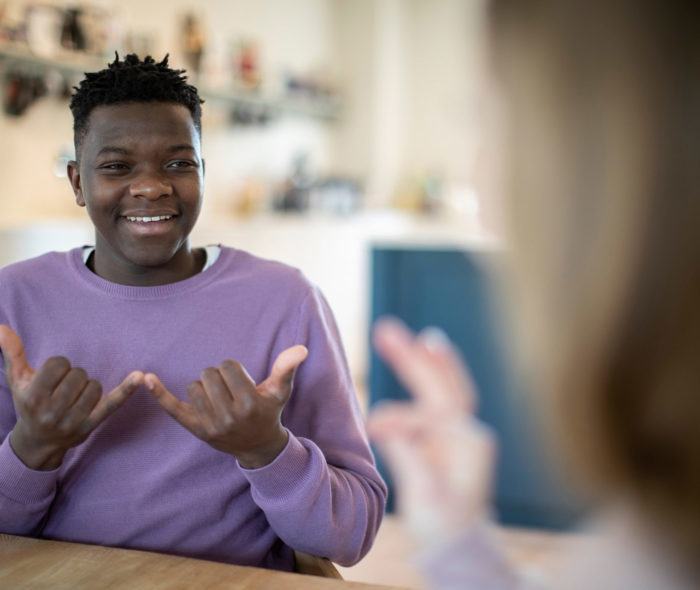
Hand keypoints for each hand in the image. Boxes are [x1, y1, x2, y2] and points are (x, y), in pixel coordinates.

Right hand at [0, 325, 142, 469]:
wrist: (37, 442)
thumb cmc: (28, 403)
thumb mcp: (17, 380)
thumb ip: (12, 353)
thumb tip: (1, 328)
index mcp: (33, 397)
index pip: (59, 364)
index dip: (59, 366)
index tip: (53, 377)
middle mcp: (52, 411)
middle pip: (78, 374)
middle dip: (73, 377)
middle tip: (63, 390)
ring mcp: (72, 421)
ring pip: (94, 386)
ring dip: (87, 387)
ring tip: (74, 397)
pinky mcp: (91, 426)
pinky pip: (112, 404)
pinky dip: (127, 389)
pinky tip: (140, 376)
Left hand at [145, 345, 307, 468]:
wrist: (257, 446)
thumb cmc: (268, 411)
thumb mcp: (280, 390)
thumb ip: (286, 368)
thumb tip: (301, 348)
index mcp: (249, 403)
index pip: (228, 366)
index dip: (234, 369)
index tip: (241, 382)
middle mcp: (229, 416)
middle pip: (209, 373)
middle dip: (219, 377)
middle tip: (230, 392)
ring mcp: (210, 425)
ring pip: (194, 386)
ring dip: (205, 387)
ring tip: (219, 400)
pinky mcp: (195, 429)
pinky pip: (173, 408)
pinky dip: (159, 393)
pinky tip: (146, 378)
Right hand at [367, 317, 495, 545]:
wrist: (460, 541)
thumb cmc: (443, 523)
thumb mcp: (425, 496)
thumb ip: (409, 456)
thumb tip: (384, 423)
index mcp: (467, 442)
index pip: (432, 410)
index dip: (400, 414)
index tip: (373, 425)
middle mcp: (467, 429)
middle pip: (441, 383)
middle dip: (413, 357)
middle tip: (385, 329)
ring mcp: (459, 429)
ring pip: (441, 385)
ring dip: (421, 358)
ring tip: (400, 335)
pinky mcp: (448, 433)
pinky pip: (437, 396)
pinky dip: (429, 371)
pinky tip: (422, 352)